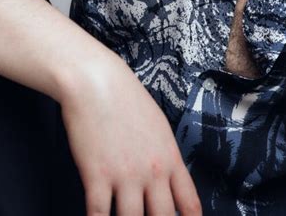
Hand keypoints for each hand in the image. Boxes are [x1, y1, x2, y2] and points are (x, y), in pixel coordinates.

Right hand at [60, 56, 201, 215]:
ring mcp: (125, 176)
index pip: (189, 203)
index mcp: (170, 157)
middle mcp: (152, 171)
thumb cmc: (126, 98)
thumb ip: (164, 155)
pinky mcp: (97, 177)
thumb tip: (168, 180)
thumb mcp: (158, 125)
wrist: (97, 82)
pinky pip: (98, 215)